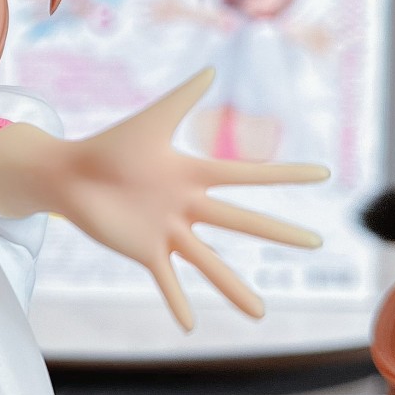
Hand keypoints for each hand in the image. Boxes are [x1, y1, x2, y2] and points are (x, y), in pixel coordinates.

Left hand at [58, 68, 328, 329]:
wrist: (71, 174)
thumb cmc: (110, 146)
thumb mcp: (151, 119)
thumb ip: (182, 96)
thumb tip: (210, 68)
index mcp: (193, 174)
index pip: (248, 175)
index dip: (285, 174)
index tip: (323, 173)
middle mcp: (188, 206)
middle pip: (241, 220)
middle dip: (278, 232)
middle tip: (316, 242)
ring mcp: (168, 231)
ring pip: (208, 262)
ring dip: (234, 287)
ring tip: (258, 313)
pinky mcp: (144, 250)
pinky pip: (165, 280)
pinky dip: (177, 301)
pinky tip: (190, 326)